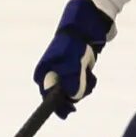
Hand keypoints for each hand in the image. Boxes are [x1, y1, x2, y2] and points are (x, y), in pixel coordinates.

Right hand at [34, 0, 113, 116]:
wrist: (88, 23)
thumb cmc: (75, 44)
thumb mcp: (72, 66)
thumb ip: (71, 84)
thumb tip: (72, 98)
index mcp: (45, 71)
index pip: (47, 96)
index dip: (57, 105)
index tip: (68, 112)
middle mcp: (53, 72)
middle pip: (62, 95)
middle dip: (75, 93)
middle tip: (84, 82)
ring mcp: (65, 70)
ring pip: (74, 89)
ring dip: (84, 85)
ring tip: (88, 71)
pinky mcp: (77, 67)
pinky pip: (82, 81)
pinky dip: (88, 79)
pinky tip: (90, 70)